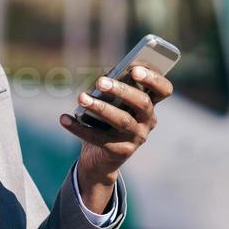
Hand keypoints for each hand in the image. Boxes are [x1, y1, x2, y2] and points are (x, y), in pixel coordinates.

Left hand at [59, 65, 172, 195]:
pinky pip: (99, 139)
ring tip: (81, 97)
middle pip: (143, 103)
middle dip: (122, 90)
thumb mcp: (112, 102)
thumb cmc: (106, 121)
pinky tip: (64, 118)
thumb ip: (112, 88)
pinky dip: (79, 128)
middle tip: (101, 82)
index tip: (134, 69)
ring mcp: (136, 138)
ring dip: (100, 107)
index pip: (164, 89)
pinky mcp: (120, 152)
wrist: (100, 158)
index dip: (153, 78)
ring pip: (122, 120)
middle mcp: (148, 121)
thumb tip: (103, 79)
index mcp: (150, 104)